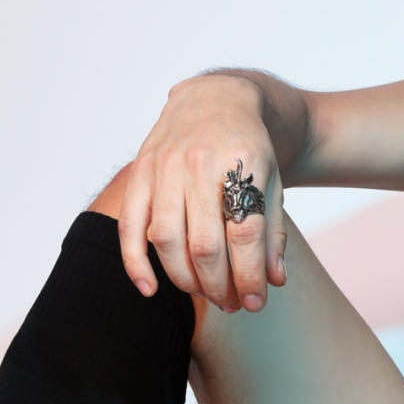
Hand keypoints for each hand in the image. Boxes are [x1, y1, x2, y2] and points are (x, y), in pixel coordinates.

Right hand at [118, 75, 288, 312]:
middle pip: (205, 243)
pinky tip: (150, 289)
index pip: (245, 232)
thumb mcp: (271, 183)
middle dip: (219, 285)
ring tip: (204, 294)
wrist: (216, 100)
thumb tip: (273, 282)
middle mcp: (200, 163)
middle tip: (230, 304)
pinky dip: (135, 262)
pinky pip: (130, 225)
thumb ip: (272, 232)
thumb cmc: (248, 150)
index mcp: (242, 162)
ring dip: (184, 279)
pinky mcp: (141, 171)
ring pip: (168, 240)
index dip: (251, 275)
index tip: (256, 303)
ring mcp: (165, 166)